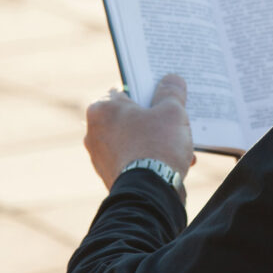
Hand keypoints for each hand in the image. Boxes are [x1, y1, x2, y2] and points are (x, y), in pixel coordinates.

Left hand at [84, 74, 195, 188]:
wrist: (150, 192)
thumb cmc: (157, 146)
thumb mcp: (172, 111)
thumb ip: (171, 92)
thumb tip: (172, 79)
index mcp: (101, 109)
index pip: (125, 90)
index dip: (147, 90)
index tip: (163, 94)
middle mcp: (94, 132)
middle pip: (130, 117)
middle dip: (154, 120)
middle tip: (175, 121)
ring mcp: (100, 157)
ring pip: (133, 140)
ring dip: (154, 141)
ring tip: (179, 147)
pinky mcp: (110, 176)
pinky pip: (132, 160)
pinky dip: (149, 159)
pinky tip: (171, 164)